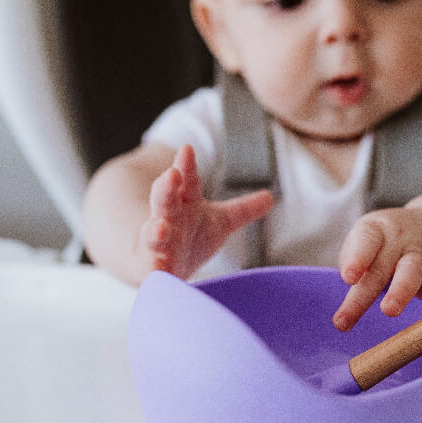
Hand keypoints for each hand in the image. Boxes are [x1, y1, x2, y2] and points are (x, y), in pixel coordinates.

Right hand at [138, 145, 273, 278]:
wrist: (154, 264)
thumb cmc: (189, 239)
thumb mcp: (218, 222)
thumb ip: (242, 210)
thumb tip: (270, 197)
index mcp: (185, 204)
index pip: (187, 181)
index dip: (187, 166)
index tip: (187, 149)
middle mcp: (168, 221)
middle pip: (165, 200)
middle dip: (167, 188)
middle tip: (171, 175)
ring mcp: (158, 245)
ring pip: (154, 234)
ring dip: (156, 231)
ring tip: (160, 228)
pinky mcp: (152, 270)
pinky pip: (151, 271)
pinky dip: (153, 272)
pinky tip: (156, 273)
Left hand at [332, 205, 421, 330]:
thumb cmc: (386, 241)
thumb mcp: (366, 239)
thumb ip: (353, 263)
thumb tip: (348, 295)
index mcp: (375, 231)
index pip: (366, 242)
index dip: (357, 259)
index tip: (347, 278)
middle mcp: (399, 242)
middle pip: (380, 269)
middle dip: (362, 297)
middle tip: (343, 321)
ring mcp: (420, 258)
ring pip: (411, 274)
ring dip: (400, 293)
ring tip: (389, 310)